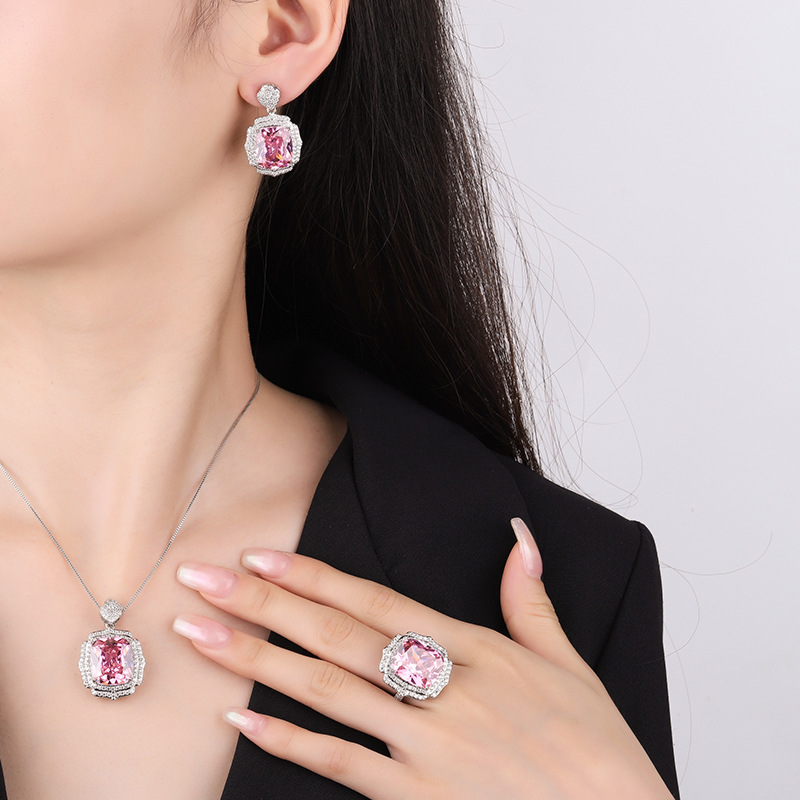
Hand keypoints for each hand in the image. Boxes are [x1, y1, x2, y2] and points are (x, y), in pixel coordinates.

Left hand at [173, 519, 673, 798]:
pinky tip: (242, 725)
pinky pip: (342, 766)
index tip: (262, 556)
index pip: (377, 602)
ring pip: (327, 693)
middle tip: (202, 580)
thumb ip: (531, 601)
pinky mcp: (420, 799)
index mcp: (477, 650)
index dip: (316, 577)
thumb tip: (519, 538)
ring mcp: (428, 747)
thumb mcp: (568, 665)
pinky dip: (289, 744)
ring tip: (201, 635)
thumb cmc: (596, 751)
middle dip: (263, 605)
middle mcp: (445, 690)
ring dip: (257, 662)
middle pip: (337, 637)